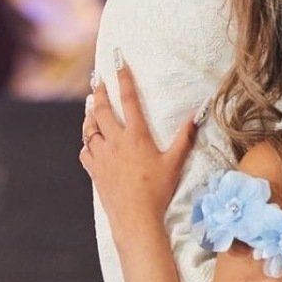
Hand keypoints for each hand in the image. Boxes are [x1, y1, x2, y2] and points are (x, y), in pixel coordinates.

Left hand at [79, 63, 197, 233]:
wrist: (135, 217)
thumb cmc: (157, 190)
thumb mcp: (175, 163)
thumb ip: (185, 138)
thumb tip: (196, 116)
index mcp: (136, 136)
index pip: (130, 100)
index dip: (124, 79)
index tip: (119, 64)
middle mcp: (116, 141)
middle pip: (102, 110)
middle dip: (99, 93)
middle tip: (98, 82)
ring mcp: (102, 156)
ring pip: (89, 130)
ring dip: (89, 117)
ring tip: (91, 109)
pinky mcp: (94, 170)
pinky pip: (85, 152)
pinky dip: (86, 144)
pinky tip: (89, 143)